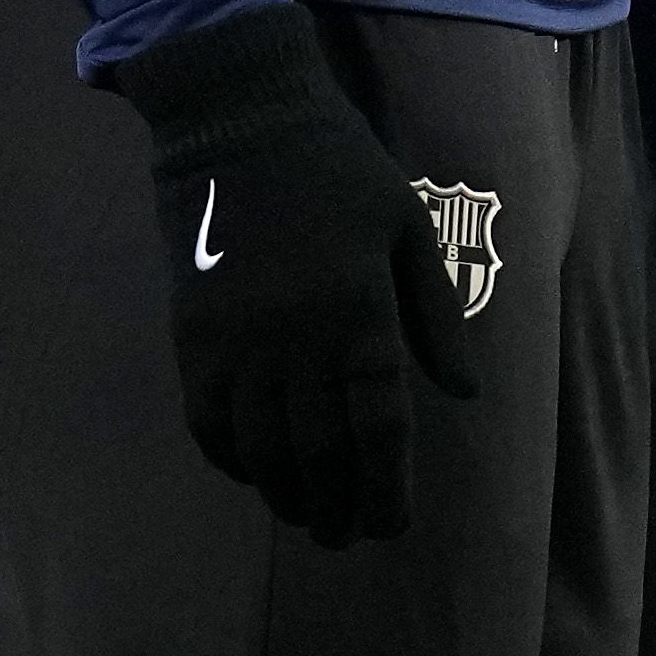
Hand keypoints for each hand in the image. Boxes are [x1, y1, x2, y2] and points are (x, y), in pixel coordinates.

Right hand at [113, 2, 480, 545]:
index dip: (386, 484)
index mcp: (357, 308)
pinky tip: (257, 471)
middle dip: (338, 505)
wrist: (239, 120)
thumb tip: (465, 392)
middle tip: (352, 535)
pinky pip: (208, 423)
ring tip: (311, 514)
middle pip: (316, 451)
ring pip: (259, 449)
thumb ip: (434, 314)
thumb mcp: (406, 225)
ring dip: (286, 493)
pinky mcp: (190, 338)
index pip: (377, 423)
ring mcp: (234, 341)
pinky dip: (232, 460)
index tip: (394, 524)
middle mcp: (294, 336)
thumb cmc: (338, 167)